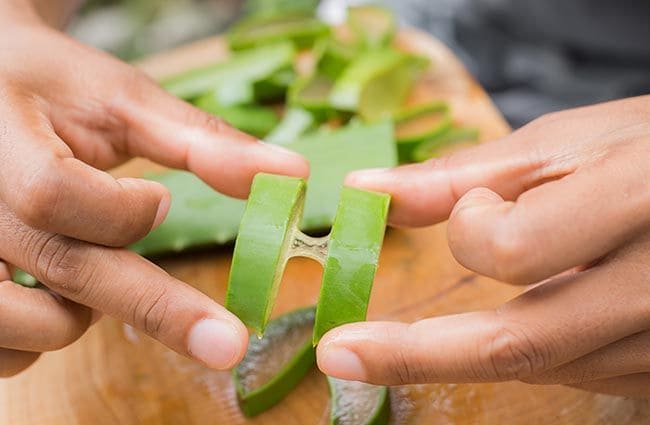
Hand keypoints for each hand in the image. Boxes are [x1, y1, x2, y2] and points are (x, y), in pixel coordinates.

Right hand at [0, 15, 307, 375]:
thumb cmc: (56, 89)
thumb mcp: (124, 100)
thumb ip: (202, 140)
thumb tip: (292, 175)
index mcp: (7, 140)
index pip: (55, 194)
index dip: (119, 212)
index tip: (160, 202)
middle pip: (59, 268)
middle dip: (157, 309)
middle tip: (227, 344)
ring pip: (23, 324)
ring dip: (81, 315)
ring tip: (95, 263)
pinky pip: (0, 349)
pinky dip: (39, 338)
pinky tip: (58, 294)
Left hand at [318, 96, 649, 397]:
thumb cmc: (648, 151)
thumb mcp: (561, 143)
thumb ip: (461, 176)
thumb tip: (369, 192)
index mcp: (630, 203)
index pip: (514, 248)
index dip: (472, 228)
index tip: (474, 207)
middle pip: (519, 342)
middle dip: (415, 354)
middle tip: (337, 354)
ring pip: (542, 362)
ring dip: (477, 343)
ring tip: (457, 312)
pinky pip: (577, 371)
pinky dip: (530, 351)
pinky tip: (532, 315)